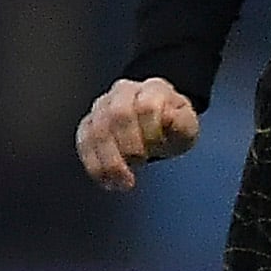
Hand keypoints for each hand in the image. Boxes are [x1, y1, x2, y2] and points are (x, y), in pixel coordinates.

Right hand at [77, 78, 201, 190]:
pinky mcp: (88, 124)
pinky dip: (94, 164)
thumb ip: (181, 123)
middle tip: (138, 165)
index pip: (147, 105)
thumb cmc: (170, 127)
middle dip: (128, 145)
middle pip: (117, 114)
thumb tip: (167, 118)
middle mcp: (123, 92)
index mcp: (152, 89)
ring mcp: (102, 106)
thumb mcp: (187, 126)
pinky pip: (84, 142)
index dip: (150, 131)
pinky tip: (106, 181)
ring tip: (122, 181)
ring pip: (97, 129)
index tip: (157, 150)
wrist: (156, 126)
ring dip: (109, 160)